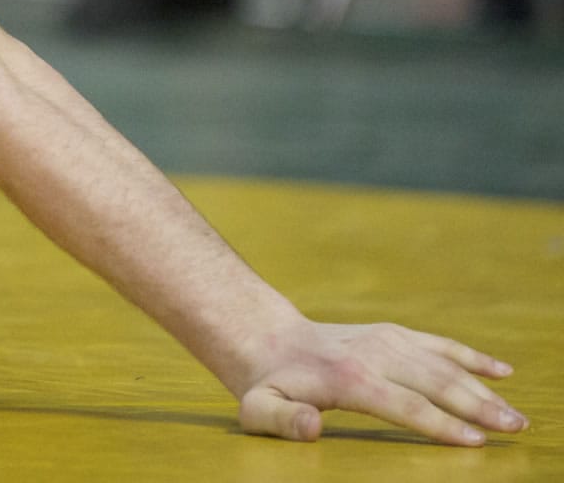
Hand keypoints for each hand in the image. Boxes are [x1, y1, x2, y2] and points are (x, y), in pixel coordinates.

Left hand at [236, 318, 524, 445]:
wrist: (267, 338)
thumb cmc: (267, 384)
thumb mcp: (259, 408)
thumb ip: (282, 420)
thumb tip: (312, 425)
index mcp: (349, 379)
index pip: (405, 404)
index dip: (440, 424)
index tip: (475, 441)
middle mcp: (373, 355)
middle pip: (435, 383)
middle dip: (477, 407)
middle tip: (513, 430)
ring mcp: (386, 340)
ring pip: (444, 364)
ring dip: (483, 389)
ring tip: (516, 417)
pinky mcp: (393, 333)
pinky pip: (439, 344)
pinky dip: (471, 357)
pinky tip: (503, 371)